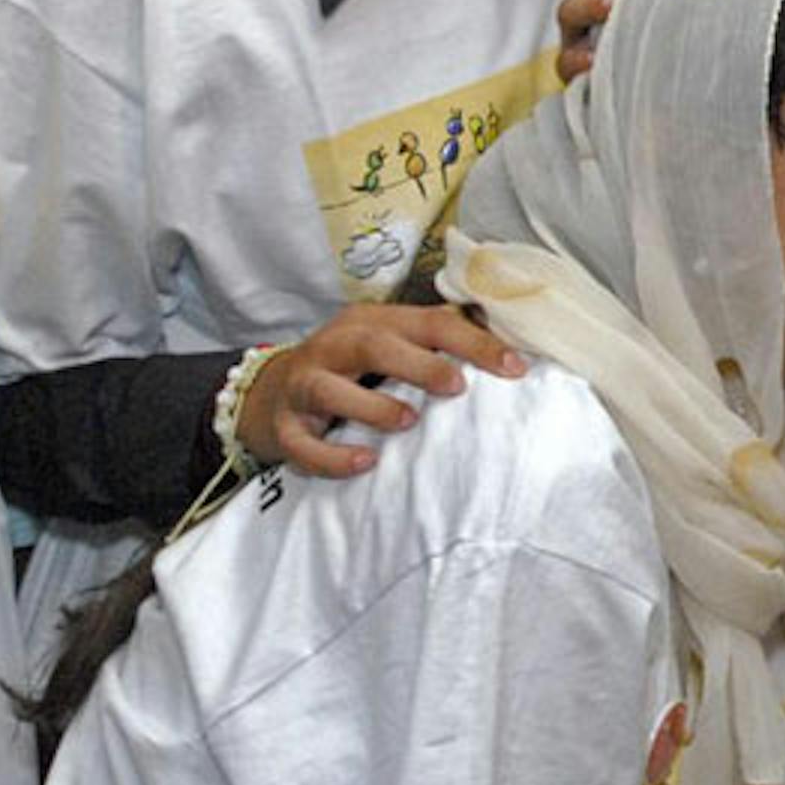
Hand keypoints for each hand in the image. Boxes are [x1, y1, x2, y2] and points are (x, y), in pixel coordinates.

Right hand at [237, 302, 525, 476]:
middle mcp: (334, 346)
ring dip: (372, 406)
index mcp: (372, 322)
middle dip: (419, 365)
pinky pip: (302, 444)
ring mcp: (303, 385)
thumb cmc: (352, 369)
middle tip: (458, 387)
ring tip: (409, 422)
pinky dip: (333, 456)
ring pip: (328, 389)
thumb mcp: (391, 346)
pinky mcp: (283, 427)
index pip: (429, 322)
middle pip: (373, 345)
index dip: (473, 342)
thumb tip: (510, 354)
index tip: (514, 367)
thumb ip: (437, 346)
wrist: (270, 393)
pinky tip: (365, 463)